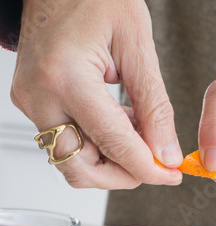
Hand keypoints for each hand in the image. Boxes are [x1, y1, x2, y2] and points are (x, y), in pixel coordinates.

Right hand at [11, 0, 182, 188]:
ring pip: (72, 164)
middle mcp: (41, 97)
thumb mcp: (138, 45)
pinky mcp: (34, 106)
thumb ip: (154, 106)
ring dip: (110, 163)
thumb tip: (165, 152)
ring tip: (138, 136)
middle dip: (123, 176)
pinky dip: (97, 147)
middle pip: (82, 170)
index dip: (146, 168)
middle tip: (154, 166)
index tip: (169, 174)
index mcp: (67, 76)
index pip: (112, 143)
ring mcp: (32, 104)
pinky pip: (67, 144)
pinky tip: (119, 127)